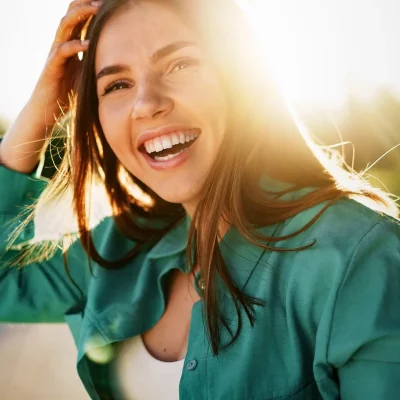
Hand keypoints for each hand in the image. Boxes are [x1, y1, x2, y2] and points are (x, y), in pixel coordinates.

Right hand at [32, 0, 100, 124]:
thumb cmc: (70, 91)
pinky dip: (75, 45)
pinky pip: (62, 51)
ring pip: (65, 26)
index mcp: (71, 43)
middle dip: (86, 4)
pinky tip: (88, 44)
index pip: (81, 18)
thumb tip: (123, 63)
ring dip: (80, 15)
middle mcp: (62, 43)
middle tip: (103, 0)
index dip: (92, 8)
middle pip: (71, 14)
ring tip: (96, 9)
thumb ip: (99, 63)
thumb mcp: (89, 73)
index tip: (109, 2)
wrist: (49, 109)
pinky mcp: (52, 66)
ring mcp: (56, 53)